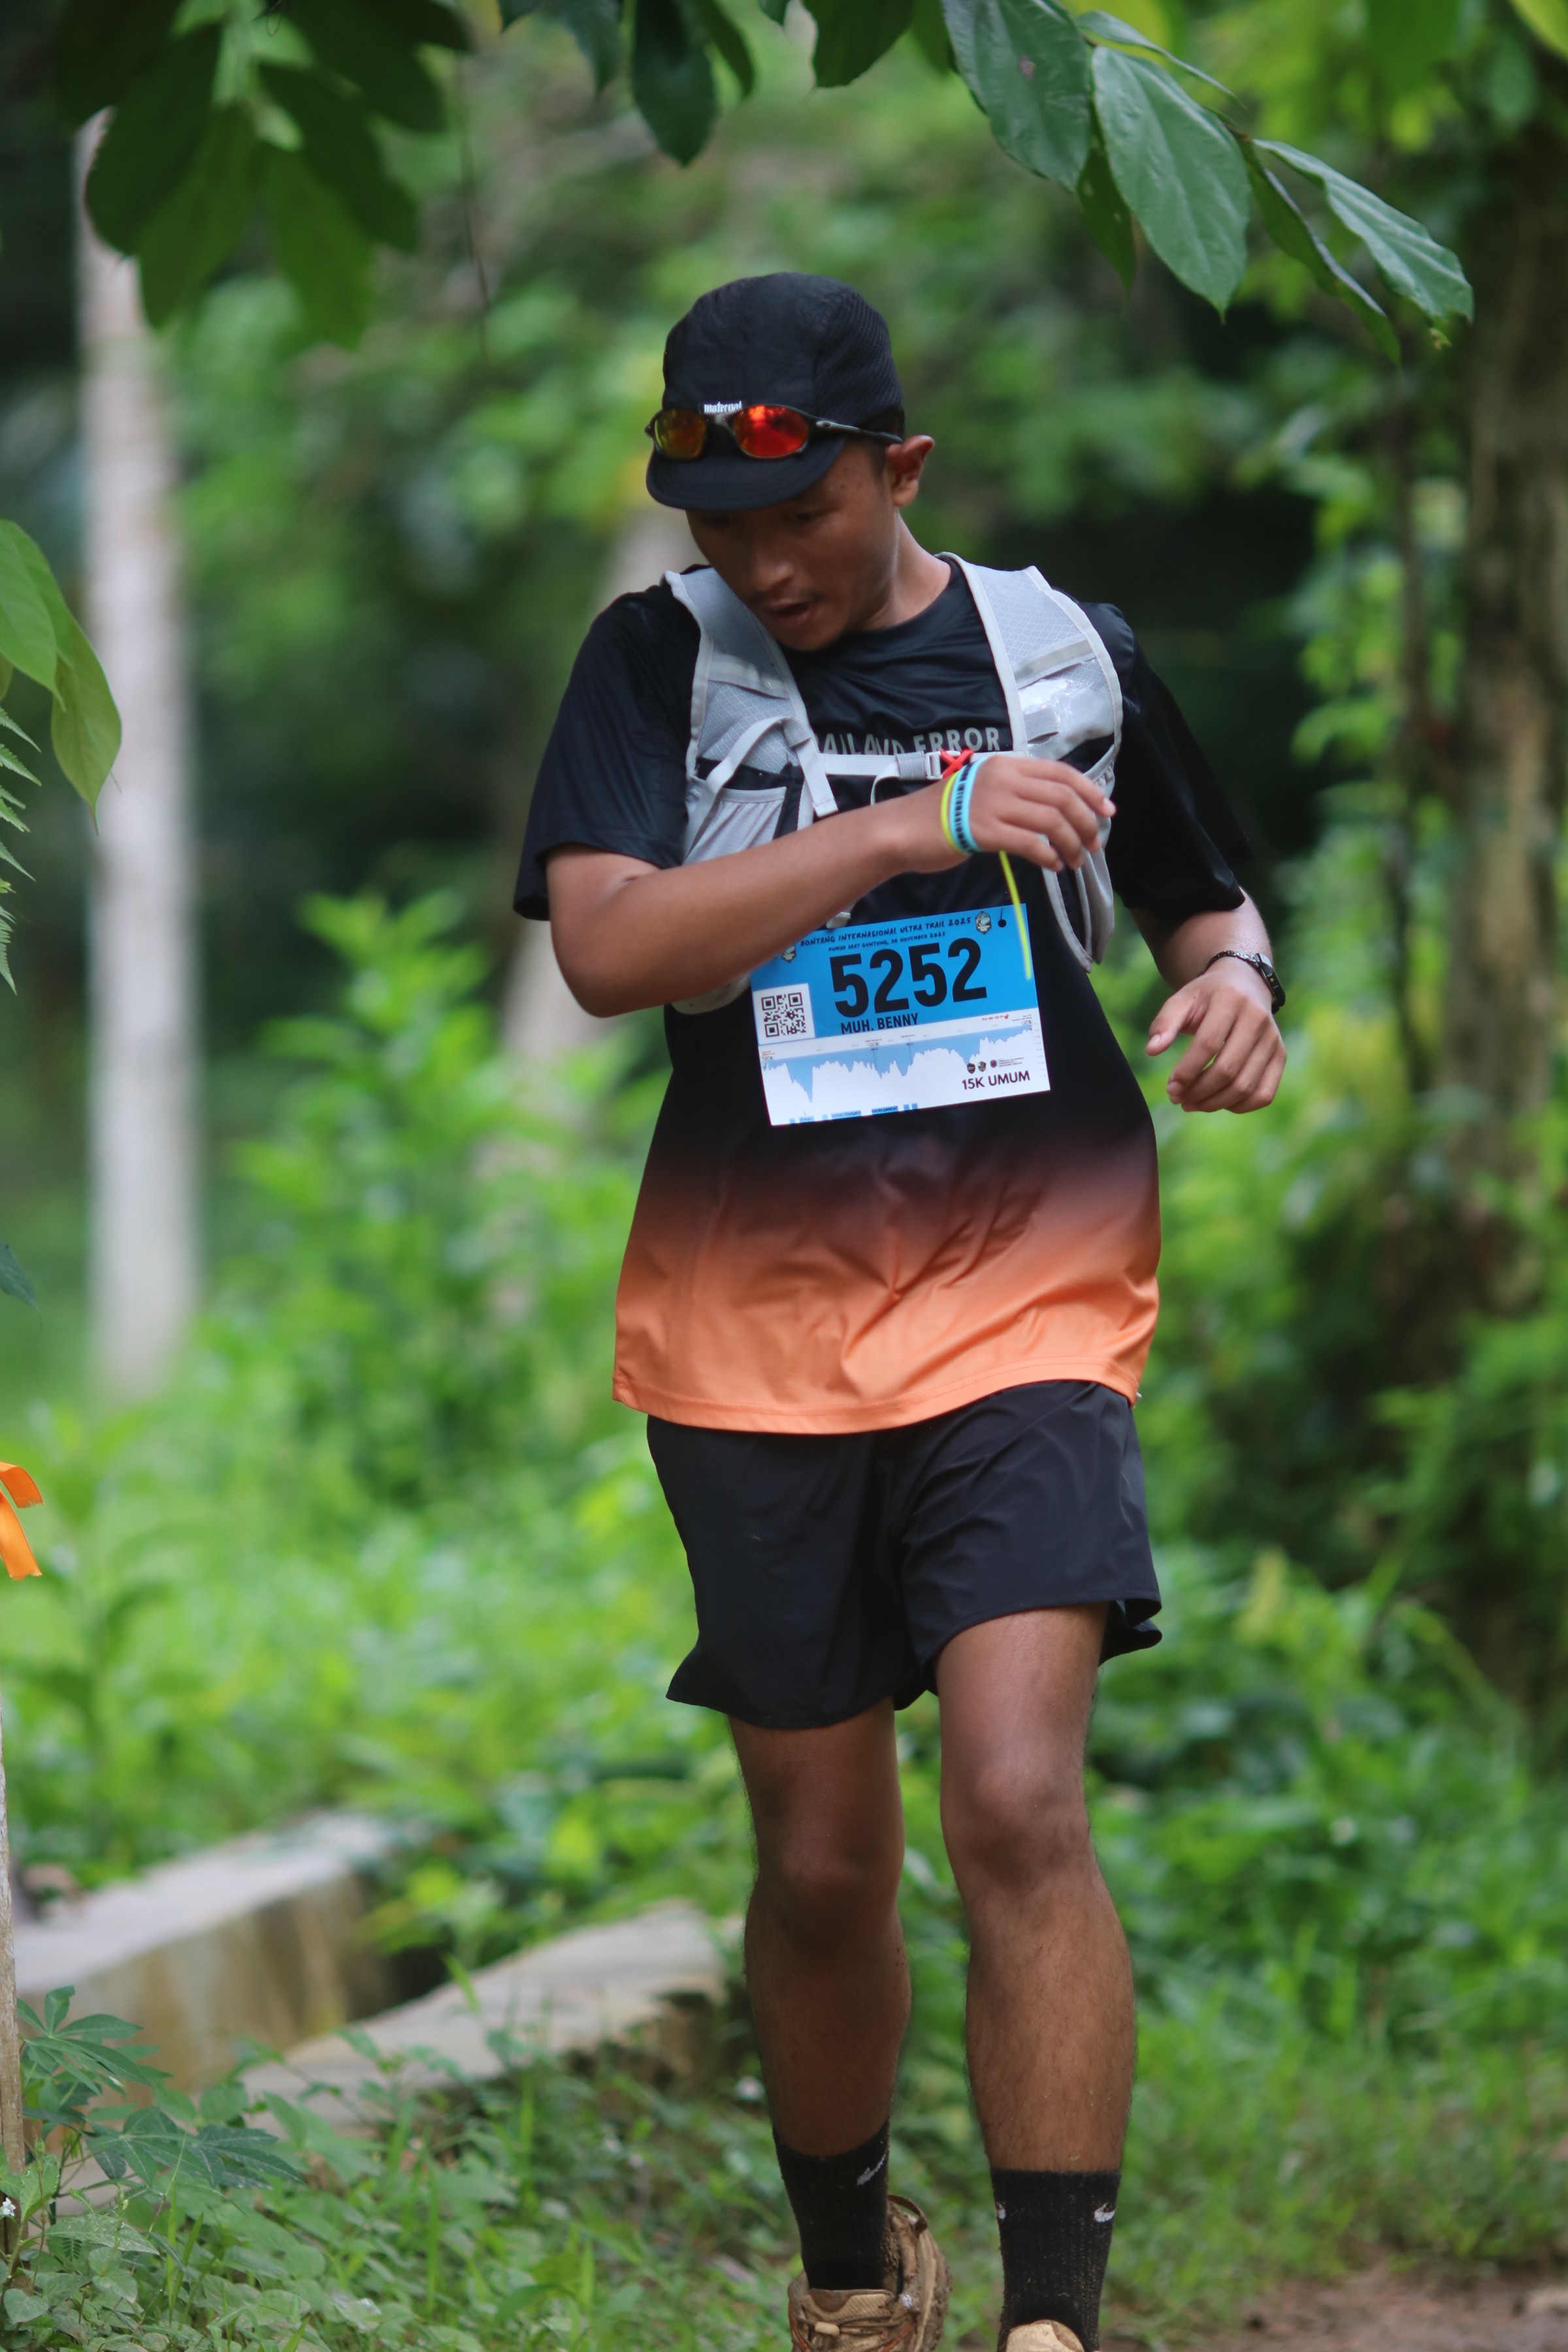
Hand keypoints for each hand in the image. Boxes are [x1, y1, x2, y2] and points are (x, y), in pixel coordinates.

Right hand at [901, 755, 1112, 873]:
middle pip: (1061, 797)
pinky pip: (1030, 844)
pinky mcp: (983, 831)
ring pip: (1050, 821)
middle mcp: (1002, 778)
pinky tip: (1052, 866)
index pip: (1060, 773)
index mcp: (1005, 765)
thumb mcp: (982, 791)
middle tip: (1094, 844)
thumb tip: (1054, 811)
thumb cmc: (941, 815)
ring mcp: (992, 803)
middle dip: (1085, 823)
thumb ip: (1015, 794)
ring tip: (1074, 860)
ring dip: (1070, 844)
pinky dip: (1048, 856)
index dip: (1089, 791)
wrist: (903, 829)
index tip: (1106, 810)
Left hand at [1147, 962, 1285, 1112]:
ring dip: (1214, 1103)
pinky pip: (1264, 1094)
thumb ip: (1165, 1023)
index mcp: (1230, 1000)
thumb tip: (1151, 1050)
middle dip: (1198, 1091)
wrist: (1245, 985)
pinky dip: (1239, 1107)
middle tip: (1177, 1099)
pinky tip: (1217, 1102)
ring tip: (1190, 1104)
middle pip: (1227, 1069)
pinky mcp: (1280, 1055)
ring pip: (1245, 1086)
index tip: (1170, 1087)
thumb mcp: (1182, 999)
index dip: (1187, 1071)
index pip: (1208, 1044)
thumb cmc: (1207, 997)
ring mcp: (1272, 1039)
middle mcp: (1257, 1019)